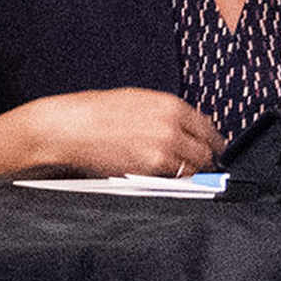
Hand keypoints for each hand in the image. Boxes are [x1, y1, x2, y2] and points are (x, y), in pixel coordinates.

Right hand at [0, 89, 222, 180]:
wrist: (68, 128)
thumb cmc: (96, 112)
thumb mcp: (137, 100)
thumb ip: (167, 112)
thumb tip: (190, 126)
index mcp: (170, 105)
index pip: (208, 128)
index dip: (211, 141)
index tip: (211, 148)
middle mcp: (172, 126)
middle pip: (206, 151)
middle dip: (203, 159)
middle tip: (195, 164)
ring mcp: (163, 150)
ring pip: (193, 168)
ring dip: (188, 171)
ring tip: (173, 171)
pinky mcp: (150, 170)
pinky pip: (172, 179)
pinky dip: (170, 180)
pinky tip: (156, 174)